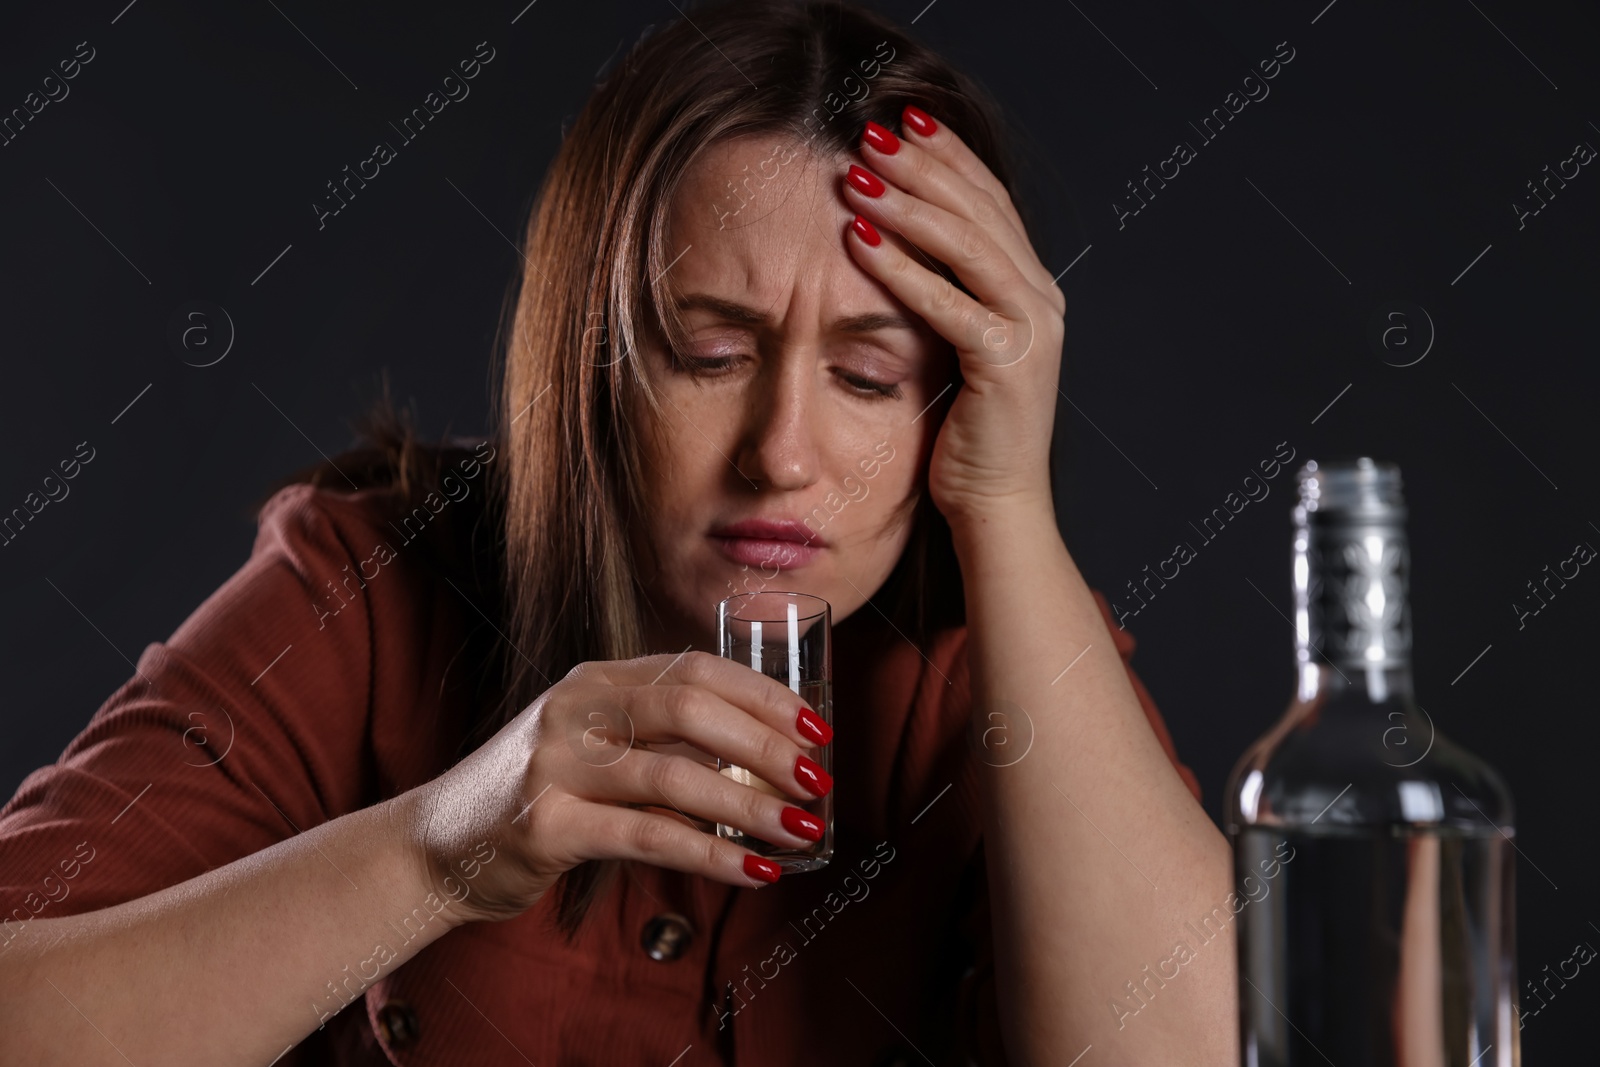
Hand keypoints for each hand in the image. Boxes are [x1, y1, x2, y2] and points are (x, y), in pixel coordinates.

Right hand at [406, 651, 832, 924]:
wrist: (434, 847)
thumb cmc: (537, 797)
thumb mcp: (594, 747)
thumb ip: (660, 741)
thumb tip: (764, 759)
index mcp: (595, 681)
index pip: (695, 667)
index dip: (764, 695)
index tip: (816, 727)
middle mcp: (574, 709)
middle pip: (690, 708)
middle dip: (766, 745)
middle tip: (817, 781)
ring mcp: (555, 764)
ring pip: (674, 775)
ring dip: (750, 806)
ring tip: (800, 831)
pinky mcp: (546, 826)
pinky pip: (647, 838)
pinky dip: (710, 856)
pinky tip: (753, 873)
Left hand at [842, 105, 1065, 526]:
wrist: (998, 504)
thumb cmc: (967, 432)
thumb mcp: (958, 345)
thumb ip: (946, 291)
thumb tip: (894, 235)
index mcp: (1033, 287)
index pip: (989, 201)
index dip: (947, 156)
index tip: (901, 120)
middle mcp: (1042, 298)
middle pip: (978, 210)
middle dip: (921, 166)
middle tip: (867, 134)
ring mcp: (1031, 329)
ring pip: (967, 245)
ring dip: (906, 205)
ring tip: (855, 176)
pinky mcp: (1007, 363)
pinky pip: (948, 302)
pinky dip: (901, 268)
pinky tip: (858, 241)